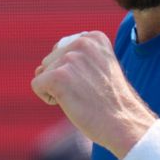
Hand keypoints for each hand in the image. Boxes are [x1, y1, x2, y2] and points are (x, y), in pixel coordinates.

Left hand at [31, 31, 155, 158]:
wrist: (122, 121)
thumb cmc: (110, 100)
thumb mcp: (99, 68)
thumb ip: (73, 59)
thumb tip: (38, 68)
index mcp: (94, 37)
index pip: (63, 50)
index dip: (74, 71)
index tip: (94, 80)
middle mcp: (82, 42)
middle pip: (51, 60)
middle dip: (63, 79)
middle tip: (88, 90)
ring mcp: (70, 58)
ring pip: (43, 72)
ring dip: (57, 88)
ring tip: (81, 96)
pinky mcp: (58, 76)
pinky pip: (36, 85)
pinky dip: (48, 98)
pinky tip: (70, 102)